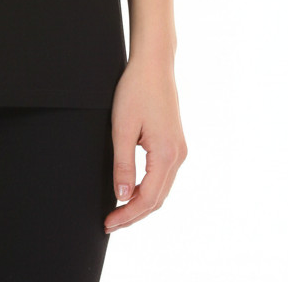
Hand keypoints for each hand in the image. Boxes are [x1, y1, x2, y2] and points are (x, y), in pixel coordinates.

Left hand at [104, 53, 186, 232]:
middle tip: (110, 223)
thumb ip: (122, 164)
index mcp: (166, 154)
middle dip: (133, 214)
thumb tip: (121, 197)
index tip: (108, 223)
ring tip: (118, 211)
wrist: (154, 64)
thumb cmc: (136, 89)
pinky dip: (148, 189)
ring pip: (161, 189)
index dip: (127, 215)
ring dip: (141, 203)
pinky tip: (132, 190)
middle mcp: (178, 155)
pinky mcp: (175, 143)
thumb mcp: (122, 127)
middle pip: (157, 199)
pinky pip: (163, 176)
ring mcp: (179, 150)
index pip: (147, 199)